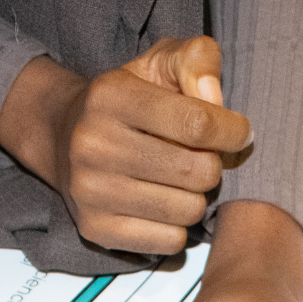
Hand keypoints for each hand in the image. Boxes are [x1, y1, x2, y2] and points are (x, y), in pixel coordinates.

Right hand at [0, 37, 251, 254]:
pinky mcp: (94, 229)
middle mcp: (93, 144)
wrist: (63, 135)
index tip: (239, 133)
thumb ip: (198, 60)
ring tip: (182, 181)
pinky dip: (178, 226)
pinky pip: (170, 241)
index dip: (231, 131)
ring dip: (197, 197)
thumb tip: (215, 97)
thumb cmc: (130, 99)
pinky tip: (165, 204)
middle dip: (213, 165)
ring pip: (188, 210)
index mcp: (111, 96)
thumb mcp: (161, 62)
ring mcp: (90, 191)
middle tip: (203, 157)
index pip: (196, 123)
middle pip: (197, 171)